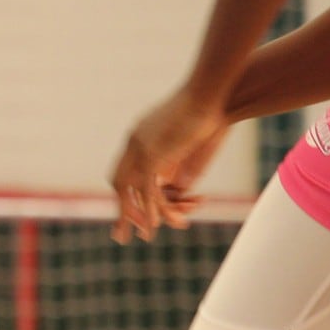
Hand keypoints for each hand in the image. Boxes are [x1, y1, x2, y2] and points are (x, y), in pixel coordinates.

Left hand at [110, 86, 228, 243]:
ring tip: (143, 236)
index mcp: (139, 136)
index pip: (123, 169)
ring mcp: (140, 148)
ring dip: (134, 215)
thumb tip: (179, 179)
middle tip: (123, 232)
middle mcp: (134, 142)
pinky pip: (146, 188)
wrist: (212, 93)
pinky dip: (150, 209)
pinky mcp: (153, 155)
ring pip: (130, 190)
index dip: (126, 191)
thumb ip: (178, 157)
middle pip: (117, 181)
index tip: (131, 210)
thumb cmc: (208, 108)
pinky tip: (154, 224)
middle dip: (122, 208)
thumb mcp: (187, 136)